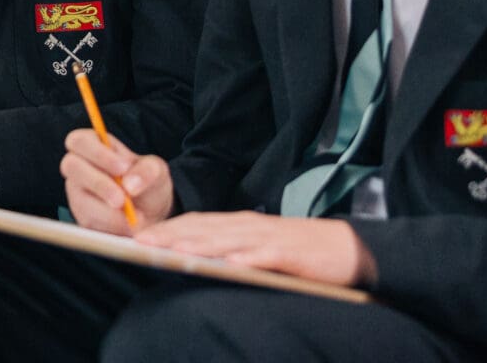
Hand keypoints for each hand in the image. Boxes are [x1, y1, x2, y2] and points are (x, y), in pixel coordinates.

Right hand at [61, 129, 172, 234]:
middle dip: (99, 183)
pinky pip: (88, 222)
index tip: (123, 168)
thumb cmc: (147, 182)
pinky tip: (128, 225)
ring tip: (135, 217)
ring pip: (80, 199)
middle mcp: (78, 167)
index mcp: (93, 145)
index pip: (79, 141)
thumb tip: (129, 184)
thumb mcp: (156, 170)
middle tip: (122, 199)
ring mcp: (77, 193)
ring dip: (108, 211)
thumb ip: (147, 170)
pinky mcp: (81, 217)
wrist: (149, 211)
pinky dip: (111, 226)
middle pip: (71, 166)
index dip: (97, 153)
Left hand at [132, 212, 374, 287]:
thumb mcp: (258, 246)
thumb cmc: (298, 251)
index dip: (168, 229)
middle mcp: (249, 226)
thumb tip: (194, 258)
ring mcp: (269, 238)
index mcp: (240, 223)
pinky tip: (231, 264)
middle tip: (143, 244)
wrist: (347, 248)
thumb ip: (230, 248)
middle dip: (173, 236)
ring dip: (201, 245)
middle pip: (205, 229)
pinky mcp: (290, 254)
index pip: (197, 223)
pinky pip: (266, 256)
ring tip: (175, 252)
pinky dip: (248, 258)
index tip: (140, 237)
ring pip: (229, 240)